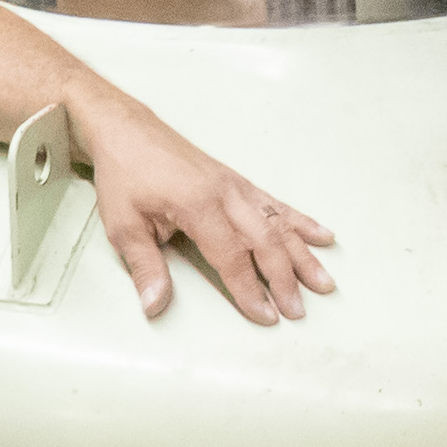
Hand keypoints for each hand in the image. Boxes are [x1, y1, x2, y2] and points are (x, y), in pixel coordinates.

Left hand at [65, 92, 339, 325]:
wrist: (127, 130)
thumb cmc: (125, 174)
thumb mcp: (123, 224)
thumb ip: (145, 267)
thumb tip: (155, 305)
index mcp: (198, 204)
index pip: (232, 256)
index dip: (249, 289)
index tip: (265, 316)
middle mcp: (226, 193)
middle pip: (265, 241)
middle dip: (285, 279)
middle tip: (297, 312)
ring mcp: (236, 186)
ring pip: (279, 223)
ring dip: (303, 255)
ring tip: (324, 282)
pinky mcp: (237, 182)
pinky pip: (276, 204)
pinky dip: (301, 221)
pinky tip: (322, 236)